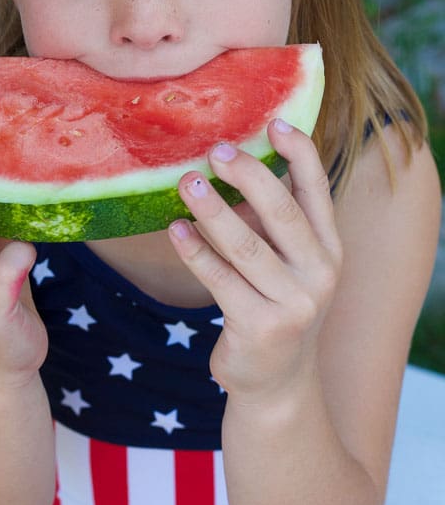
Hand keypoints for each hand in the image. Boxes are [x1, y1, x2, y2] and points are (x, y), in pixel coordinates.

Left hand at [168, 119, 341, 402]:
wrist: (276, 381)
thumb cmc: (275, 303)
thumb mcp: (288, 262)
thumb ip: (272, 220)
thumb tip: (233, 161)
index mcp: (329, 248)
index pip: (318, 192)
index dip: (300, 154)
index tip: (275, 122)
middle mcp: (319, 273)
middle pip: (283, 213)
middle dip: (249, 176)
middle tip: (216, 150)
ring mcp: (293, 304)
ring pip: (246, 246)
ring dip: (213, 210)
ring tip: (186, 183)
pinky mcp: (259, 328)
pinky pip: (219, 280)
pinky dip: (194, 252)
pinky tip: (175, 230)